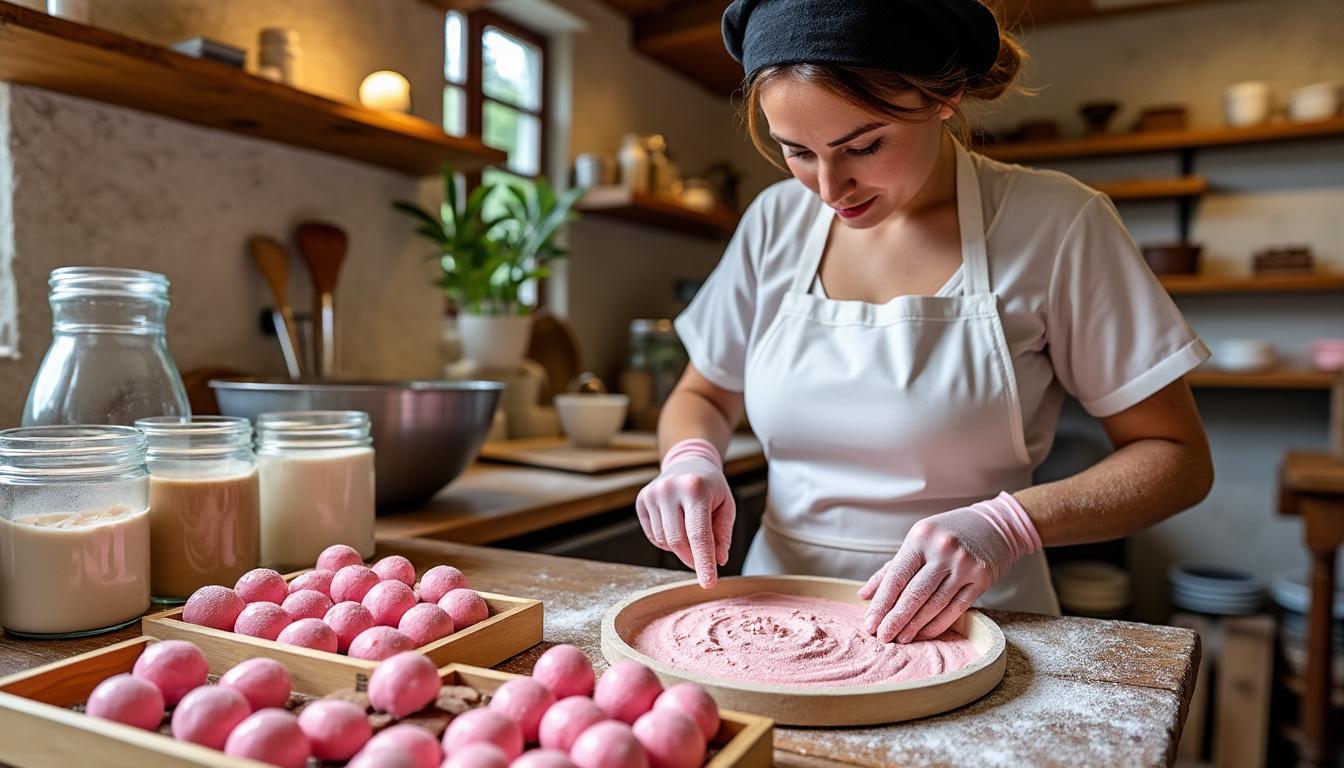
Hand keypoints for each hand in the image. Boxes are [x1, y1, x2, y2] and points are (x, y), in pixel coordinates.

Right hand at [636, 439, 735, 587]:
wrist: (687, 462)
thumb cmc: (711, 487)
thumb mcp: (726, 506)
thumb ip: (722, 535)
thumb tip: (718, 560)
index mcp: (695, 489)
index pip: (699, 534)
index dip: (704, 562)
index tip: (709, 583)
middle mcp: (669, 489)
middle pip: (678, 542)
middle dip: (692, 558)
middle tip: (703, 562)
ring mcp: (652, 494)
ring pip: (664, 541)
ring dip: (680, 547)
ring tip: (690, 528)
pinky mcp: (641, 500)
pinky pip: (653, 536)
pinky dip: (667, 540)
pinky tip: (676, 525)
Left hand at [858, 492, 1040, 643]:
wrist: (996, 525)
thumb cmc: (949, 533)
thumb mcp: (918, 540)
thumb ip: (891, 568)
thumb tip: (865, 595)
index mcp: (921, 537)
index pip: (896, 577)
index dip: (882, 603)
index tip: (870, 623)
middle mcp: (943, 550)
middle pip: (914, 593)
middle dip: (896, 619)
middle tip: (883, 637)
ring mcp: (964, 565)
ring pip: (935, 604)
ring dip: (915, 626)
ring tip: (901, 639)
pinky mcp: (982, 579)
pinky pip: (956, 608)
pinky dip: (938, 624)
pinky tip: (924, 633)